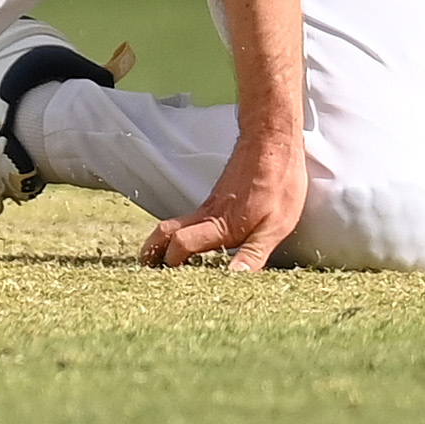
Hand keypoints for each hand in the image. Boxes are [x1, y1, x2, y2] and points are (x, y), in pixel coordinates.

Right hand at [141, 126, 306, 271]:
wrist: (272, 140)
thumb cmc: (279, 181)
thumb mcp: (276, 225)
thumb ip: (254, 254)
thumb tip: (234, 279)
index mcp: (220, 224)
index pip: (180, 245)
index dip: (171, 264)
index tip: (170, 282)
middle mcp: (207, 214)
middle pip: (164, 232)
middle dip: (151, 252)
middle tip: (145, 270)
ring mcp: (208, 204)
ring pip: (173, 223)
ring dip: (161, 242)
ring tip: (159, 262)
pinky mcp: (215, 197)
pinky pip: (187, 217)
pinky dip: (178, 232)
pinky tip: (188, 243)